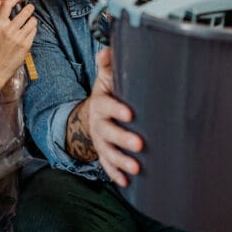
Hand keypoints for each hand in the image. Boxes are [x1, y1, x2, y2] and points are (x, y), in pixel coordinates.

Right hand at [0, 0, 35, 84]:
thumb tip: (2, 4)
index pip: (7, 5)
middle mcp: (8, 30)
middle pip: (25, 11)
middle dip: (30, 8)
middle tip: (30, 8)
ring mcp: (18, 37)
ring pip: (32, 21)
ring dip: (32, 20)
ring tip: (30, 21)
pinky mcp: (26, 44)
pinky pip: (34, 31)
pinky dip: (33, 30)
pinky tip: (29, 32)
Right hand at [90, 47, 142, 186]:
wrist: (92, 115)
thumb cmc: (108, 94)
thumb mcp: (105, 78)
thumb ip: (107, 64)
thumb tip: (107, 48)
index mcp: (100, 103)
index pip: (107, 106)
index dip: (117, 110)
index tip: (130, 114)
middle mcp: (98, 124)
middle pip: (108, 133)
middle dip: (122, 139)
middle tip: (139, 145)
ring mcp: (100, 141)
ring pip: (108, 153)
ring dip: (121, 161)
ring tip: (136, 168)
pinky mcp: (103, 154)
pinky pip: (107, 166)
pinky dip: (115, 175)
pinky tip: (127, 183)